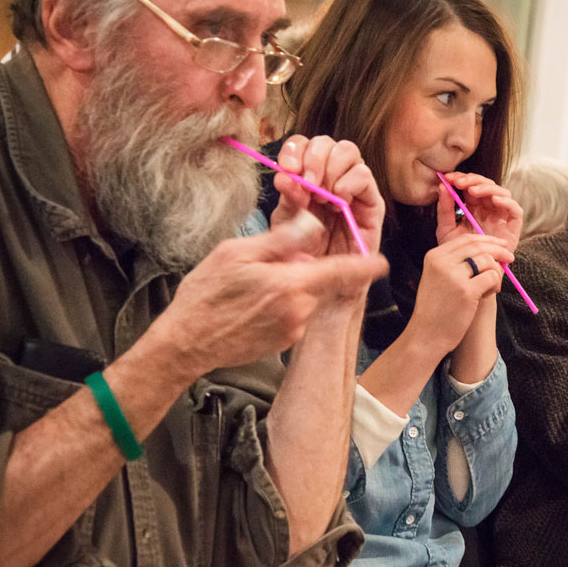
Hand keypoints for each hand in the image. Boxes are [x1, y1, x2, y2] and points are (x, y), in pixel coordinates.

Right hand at [148, 211, 387, 377]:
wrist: (186, 344)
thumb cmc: (206, 295)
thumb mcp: (238, 253)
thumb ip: (282, 239)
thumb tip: (313, 222)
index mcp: (291, 284)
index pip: (341, 272)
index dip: (364, 266)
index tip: (382, 262)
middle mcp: (299, 310)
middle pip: (320, 281)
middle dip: (305, 268)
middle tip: (270, 265)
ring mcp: (292, 328)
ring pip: (305, 296)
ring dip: (290, 286)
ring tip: (252, 286)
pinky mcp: (283, 342)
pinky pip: (293, 314)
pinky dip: (281, 303)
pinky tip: (251, 303)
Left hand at [271, 135, 383, 255]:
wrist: (326, 283)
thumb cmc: (307, 253)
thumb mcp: (288, 222)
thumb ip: (288, 197)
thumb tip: (284, 175)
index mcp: (308, 176)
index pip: (303, 145)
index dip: (294, 149)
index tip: (287, 168)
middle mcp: (332, 177)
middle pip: (326, 142)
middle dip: (313, 158)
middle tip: (308, 186)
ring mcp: (354, 188)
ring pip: (348, 151)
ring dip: (331, 169)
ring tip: (323, 196)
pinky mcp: (372, 203)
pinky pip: (364, 176)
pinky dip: (349, 182)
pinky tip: (339, 201)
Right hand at [405, 233, 513, 355]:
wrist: (427, 335)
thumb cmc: (436, 308)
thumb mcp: (437, 277)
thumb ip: (455, 262)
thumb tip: (489, 250)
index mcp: (434, 256)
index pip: (466, 239)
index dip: (486, 240)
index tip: (500, 244)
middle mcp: (442, 262)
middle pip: (478, 246)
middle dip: (498, 250)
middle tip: (510, 257)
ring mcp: (454, 276)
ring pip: (487, 261)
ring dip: (496, 272)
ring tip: (493, 286)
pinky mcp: (466, 291)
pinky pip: (491, 277)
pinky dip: (495, 284)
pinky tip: (489, 294)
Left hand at [439, 172, 522, 252]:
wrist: (470, 273)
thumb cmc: (459, 253)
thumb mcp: (446, 230)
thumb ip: (444, 209)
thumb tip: (442, 186)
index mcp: (474, 207)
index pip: (470, 185)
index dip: (461, 178)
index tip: (448, 178)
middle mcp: (489, 209)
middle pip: (486, 185)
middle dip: (473, 180)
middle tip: (460, 182)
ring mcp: (502, 217)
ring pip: (502, 193)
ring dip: (488, 188)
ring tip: (473, 191)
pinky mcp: (513, 227)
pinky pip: (516, 210)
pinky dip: (507, 202)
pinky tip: (494, 200)